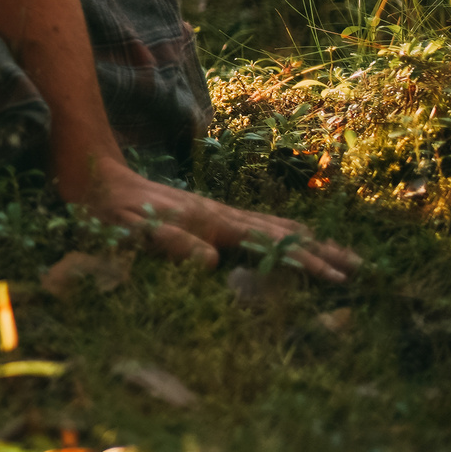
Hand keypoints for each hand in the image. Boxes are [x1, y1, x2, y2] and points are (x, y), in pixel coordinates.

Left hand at [64, 154, 359, 281]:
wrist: (89, 171)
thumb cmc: (105, 209)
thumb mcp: (127, 230)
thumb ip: (168, 242)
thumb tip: (213, 261)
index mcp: (209, 220)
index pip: (268, 243)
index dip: (303, 261)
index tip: (338, 279)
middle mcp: (217, 213)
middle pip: (281, 230)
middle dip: (320, 249)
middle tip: (360, 268)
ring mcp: (212, 210)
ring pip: (271, 224)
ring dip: (307, 239)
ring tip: (338, 252)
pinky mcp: (202, 213)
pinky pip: (253, 224)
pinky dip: (282, 232)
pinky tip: (287, 236)